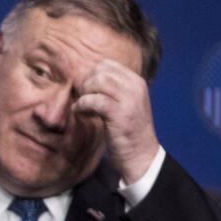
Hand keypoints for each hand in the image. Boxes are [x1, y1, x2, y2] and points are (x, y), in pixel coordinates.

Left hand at [75, 58, 159, 184]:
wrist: (140, 155)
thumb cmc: (127, 130)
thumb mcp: (124, 104)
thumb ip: (111, 90)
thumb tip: (84, 78)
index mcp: (136, 82)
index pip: (107, 65)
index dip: (90, 75)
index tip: (85, 91)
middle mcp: (135, 87)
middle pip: (101, 71)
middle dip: (85, 84)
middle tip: (82, 99)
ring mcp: (129, 100)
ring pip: (98, 82)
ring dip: (84, 93)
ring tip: (82, 106)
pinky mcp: (120, 114)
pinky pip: (94, 100)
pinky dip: (82, 105)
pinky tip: (80, 112)